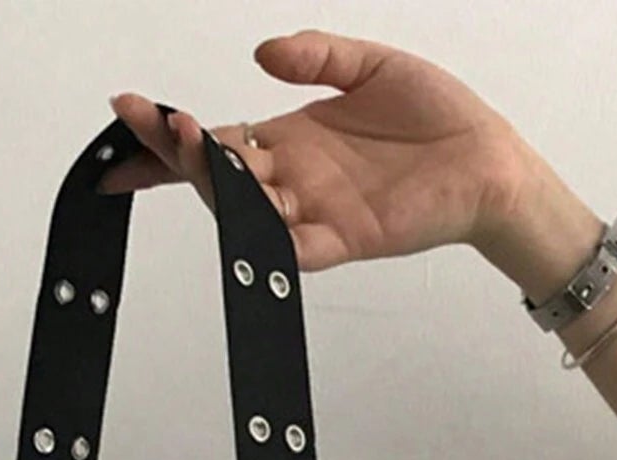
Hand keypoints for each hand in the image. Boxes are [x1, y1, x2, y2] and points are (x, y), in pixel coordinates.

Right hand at [98, 29, 534, 272]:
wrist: (488, 162)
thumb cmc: (438, 120)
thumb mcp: (371, 65)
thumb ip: (317, 56)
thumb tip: (262, 54)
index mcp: (292, 139)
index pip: (216, 139)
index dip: (170, 133)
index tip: (128, 112)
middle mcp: (293, 180)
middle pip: (217, 174)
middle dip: (175, 152)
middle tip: (148, 124)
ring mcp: (313, 212)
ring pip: (244, 210)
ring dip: (211, 184)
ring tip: (188, 146)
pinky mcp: (341, 240)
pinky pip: (289, 247)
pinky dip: (260, 236)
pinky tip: (236, 208)